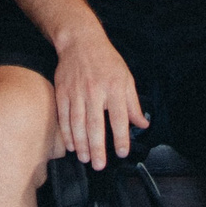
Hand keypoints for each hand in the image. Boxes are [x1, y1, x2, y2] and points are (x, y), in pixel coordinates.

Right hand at [50, 25, 147, 168]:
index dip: (121, 136)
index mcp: (114, 87)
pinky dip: (67, 132)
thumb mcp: (126, 78)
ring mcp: (76, 91)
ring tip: (85, 159)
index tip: (122, 152)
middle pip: (96, 123)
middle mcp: (95, 90)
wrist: (81, 41)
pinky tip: (71, 145)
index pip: (119, 117)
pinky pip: (64, 116)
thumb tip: (142, 125)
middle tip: (99, 165)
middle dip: (97, 147)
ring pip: (77, 122)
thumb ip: (133, 104)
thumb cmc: (106, 61)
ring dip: (81, 143)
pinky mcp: (62, 91)